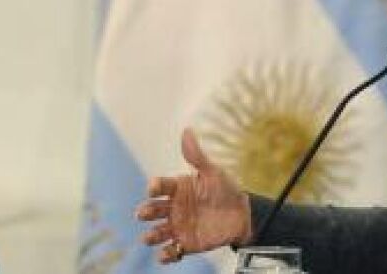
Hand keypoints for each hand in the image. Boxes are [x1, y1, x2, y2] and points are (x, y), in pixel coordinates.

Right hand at [135, 128, 251, 262]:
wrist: (243, 214)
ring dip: (151, 236)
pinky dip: (166, 255)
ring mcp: (178, 226)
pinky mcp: (186, 244)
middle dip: (146, 212)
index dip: (154, 187)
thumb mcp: (213, 172)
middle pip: (152, 210)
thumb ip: (197, 156)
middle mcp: (173, 208)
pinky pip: (171, 252)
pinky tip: (167, 254)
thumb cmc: (226, 189)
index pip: (159, 186)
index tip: (153, 188)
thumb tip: (186, 130)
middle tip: (143, 213)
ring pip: (157, 233)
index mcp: (177, 188)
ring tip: (150, 237)